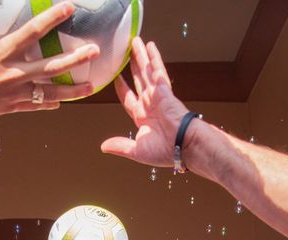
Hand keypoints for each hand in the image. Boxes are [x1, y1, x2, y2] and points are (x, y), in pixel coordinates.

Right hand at [0, 0, 98, 124]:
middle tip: (94, 51)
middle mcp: (14, 73)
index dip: (52, 18)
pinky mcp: (13, 107)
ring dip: (72, 90)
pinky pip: (37, 105)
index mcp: (3, 52)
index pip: (33, 32)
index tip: (69, 8)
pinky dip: (50, 103)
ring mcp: (16, 92)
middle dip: (75, 59)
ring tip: (90, 86)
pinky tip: (62, 102)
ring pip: (50, 91)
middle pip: (51, 65)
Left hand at [101, 37, 190, 167]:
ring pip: (146, 71)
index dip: (122, 88)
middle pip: (138, 79)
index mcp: (143, 117)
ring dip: (140, 56)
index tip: (116, 77)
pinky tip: (149, 46)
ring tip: (135, 41)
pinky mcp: (165, 90)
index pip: (129, 98)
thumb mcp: (137, 150)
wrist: (183, 146)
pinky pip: (157, 71)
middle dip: (132, 66)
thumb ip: (121, 146)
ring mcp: (158, 96)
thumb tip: (104, 146)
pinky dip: (153, 58)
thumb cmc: (165, 151)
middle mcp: (150, 104)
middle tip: (126, 51)